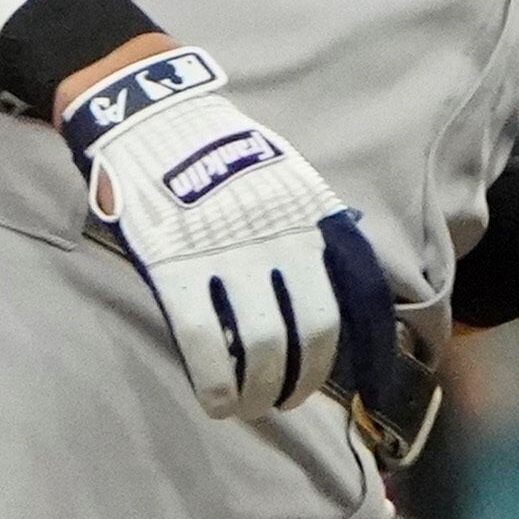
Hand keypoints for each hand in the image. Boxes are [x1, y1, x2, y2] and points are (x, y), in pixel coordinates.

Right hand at [57, 48, 396, 422]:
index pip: (360, 291)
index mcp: (311, 215)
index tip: (368, 381)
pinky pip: (205, 340)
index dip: (370, 346)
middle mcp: (280, 238)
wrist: (148, 113)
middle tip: (288, 397)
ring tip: (252, 404)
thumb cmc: (214, 149)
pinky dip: (217, 382)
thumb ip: (309, 223)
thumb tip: (338, 278)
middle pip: (314, 329)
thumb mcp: (283, 175)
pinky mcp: (177, 267)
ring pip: (263, 345)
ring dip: (263, 389)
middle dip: (306, 378)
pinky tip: (218, 401)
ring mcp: (229, 254)